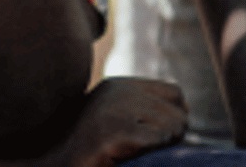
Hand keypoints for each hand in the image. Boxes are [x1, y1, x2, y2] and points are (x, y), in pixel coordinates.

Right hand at [47, 78, 185, 166]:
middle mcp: (117, 90)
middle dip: (171, 137)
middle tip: (139, 150)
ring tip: (131, 153)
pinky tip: (123, 155)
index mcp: (118, 85)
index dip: (173, 117)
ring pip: (173, 128)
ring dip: (161, 148)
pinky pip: (158, 140)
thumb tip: (186, 109)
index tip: (154, 136)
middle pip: (178, 114)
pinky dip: (149, 154)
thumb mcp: (118, 120)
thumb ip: (144, 109)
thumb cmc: (94, 151)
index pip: (174, 93)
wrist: (59, 165)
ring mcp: (114, 109)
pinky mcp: (114, 130)